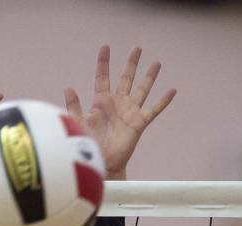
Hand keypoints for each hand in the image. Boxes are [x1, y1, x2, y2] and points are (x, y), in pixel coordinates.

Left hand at [64, 45, 175, 179]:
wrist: (101, 162)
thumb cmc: (88, 145)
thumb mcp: (79, 122)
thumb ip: (74, 106)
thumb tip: (68, 87)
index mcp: (101, 102)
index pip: (103, 77)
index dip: (104, 62)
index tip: (105, 47)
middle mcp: (117, 104)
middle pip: (126, 78)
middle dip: (131, 64)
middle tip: (137, 48)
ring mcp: (129, 112)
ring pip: (142, 89)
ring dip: (150, 77)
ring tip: (156, 63)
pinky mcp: (139, 122)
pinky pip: (154, 109)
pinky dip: (163, 101)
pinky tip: (172, 91)